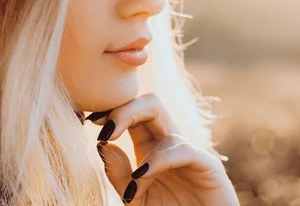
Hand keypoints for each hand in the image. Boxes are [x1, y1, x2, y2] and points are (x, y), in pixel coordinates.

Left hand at [86, 93, 238, 204]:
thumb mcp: (134, 199)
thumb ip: (118, 174)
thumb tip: (102, 144)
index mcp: (149, 147)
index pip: (132, 114)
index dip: (112, 110)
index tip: (91, 120)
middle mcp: (168, 143)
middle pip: (150, 104)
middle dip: (124, 109)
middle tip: (104, 129)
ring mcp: (188, 151)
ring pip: (166, 125)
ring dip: (142, 150)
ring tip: (133, 181)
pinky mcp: (207, 165)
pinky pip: (183, 150)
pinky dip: (159, 160)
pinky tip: (143, 174)